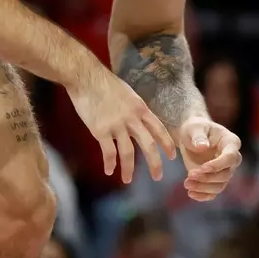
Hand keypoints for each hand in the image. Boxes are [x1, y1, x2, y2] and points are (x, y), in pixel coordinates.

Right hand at [65, 67, 176, 183]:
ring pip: (128, 152)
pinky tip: (109, 170)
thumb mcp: (128, 94)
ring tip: (128, 180)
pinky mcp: (100, 130)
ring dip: (129, 169)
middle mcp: (132, 118)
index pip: (159, 129)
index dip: (167, 144)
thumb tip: (137, 121)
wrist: (86, 77)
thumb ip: (134, 109)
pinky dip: (110, 163)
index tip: (172, 156)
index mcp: (140, 108)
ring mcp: (116, 125)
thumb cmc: (104, 83)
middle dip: (155, 163)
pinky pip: (108, 152)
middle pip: (148, 145)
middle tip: (158, 177)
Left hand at [175, 117, 242, 201]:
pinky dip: (203, 196)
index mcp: (231, 142)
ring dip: (203, 188)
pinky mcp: (214, 180)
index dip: (218, 164)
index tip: (202, 167)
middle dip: (208, 177)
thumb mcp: (194, 128)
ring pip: (219, 186)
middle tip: (190, 174)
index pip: (230, 157)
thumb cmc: (195, 128)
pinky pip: (213, 193)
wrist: (191, 137)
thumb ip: (198, 136)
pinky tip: (191, 193)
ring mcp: (224, 171)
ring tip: (186, 184)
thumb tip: (202, 147)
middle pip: (226, 174)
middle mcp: (231, 159)